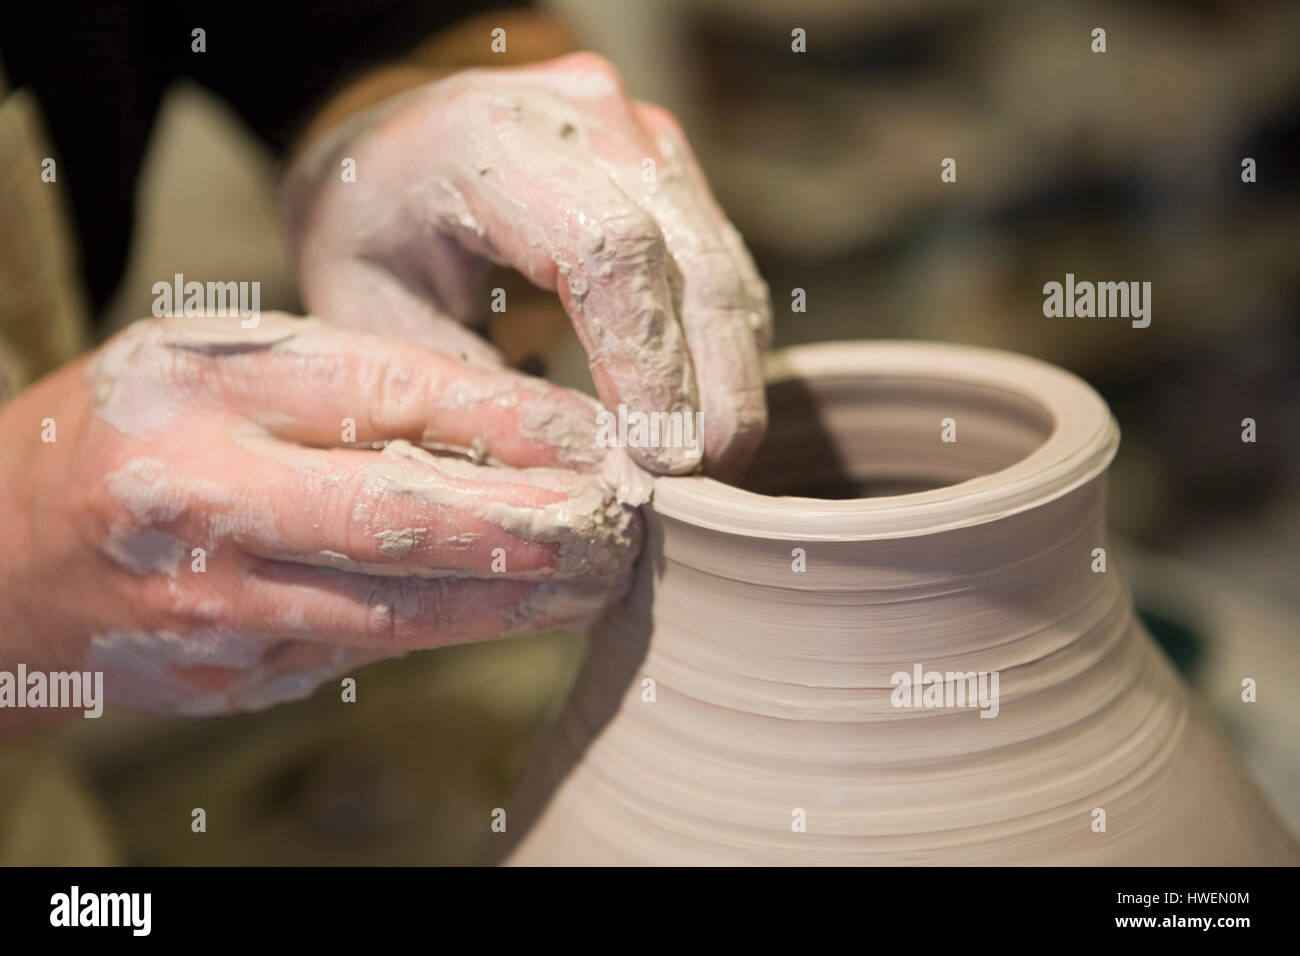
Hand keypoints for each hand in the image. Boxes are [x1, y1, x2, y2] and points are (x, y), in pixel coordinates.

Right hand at [0, 314, 640, 721]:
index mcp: (199, 401)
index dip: (512, 426)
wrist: (5, 558)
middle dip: (537, 532)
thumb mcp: (218, 359)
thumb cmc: (128, 430)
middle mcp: (203, 511)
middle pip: (404, 525)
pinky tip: (518, 609)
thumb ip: (347, 381)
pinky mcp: (232, 678)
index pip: (388, 402)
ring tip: (604, 578)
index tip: (601, 439)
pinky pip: (366, 651)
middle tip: (628, 525)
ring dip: (517, 600)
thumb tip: (509, 423)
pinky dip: (452, 629)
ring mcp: (214, 613)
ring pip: (399, 613)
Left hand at [283, 53, 771, 476]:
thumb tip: (589, 477)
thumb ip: (475, 397)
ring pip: (721, 264)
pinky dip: (721, 346)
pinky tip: (702, 415)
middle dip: (712, 384)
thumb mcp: (376, 326)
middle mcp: (579, 113)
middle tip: (705, 482)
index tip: (657, 461)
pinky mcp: (669, 166)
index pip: (606, 250)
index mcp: (484, 138)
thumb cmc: (364, 239)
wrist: (380, 155)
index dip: (647, 363)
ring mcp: (636, 134)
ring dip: (729, 373)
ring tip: (706, 465)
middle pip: (689, 257)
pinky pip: (721, 264)